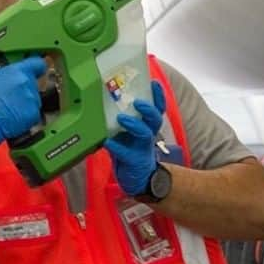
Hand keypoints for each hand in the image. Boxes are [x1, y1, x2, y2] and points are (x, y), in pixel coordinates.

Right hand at [0, 56, 46, 143]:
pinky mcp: (34, 114)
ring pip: (33, 100)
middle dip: (25, 89)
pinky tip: (14, 117)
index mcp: (19, 71)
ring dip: (25, 103)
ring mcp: (33, 99)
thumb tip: (10, 74)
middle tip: (12, 96)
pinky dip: (26, 116)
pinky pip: (33, 113)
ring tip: (11, 109)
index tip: (37, 70)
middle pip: (33, 84)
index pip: (38, 64)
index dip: (37, 68)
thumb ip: (6, 73)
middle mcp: (29, 83)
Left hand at [105, 80, 166, 195]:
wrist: (138, 180)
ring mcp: (142, 149)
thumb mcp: (128, 135)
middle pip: (154, 119)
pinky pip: (125, 152)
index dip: (158, 96)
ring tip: (121, 117)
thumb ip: (122, 120)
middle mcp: (148, 136)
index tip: (153, 83)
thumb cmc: (131, 152)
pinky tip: (106, 141)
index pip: (157, 109)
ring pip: (144, 133)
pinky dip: (115, 146)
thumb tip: (105, 100)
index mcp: (147, 127)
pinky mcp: (133, 161)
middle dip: (148, 108)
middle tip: (138, 101)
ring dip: (134, 124)